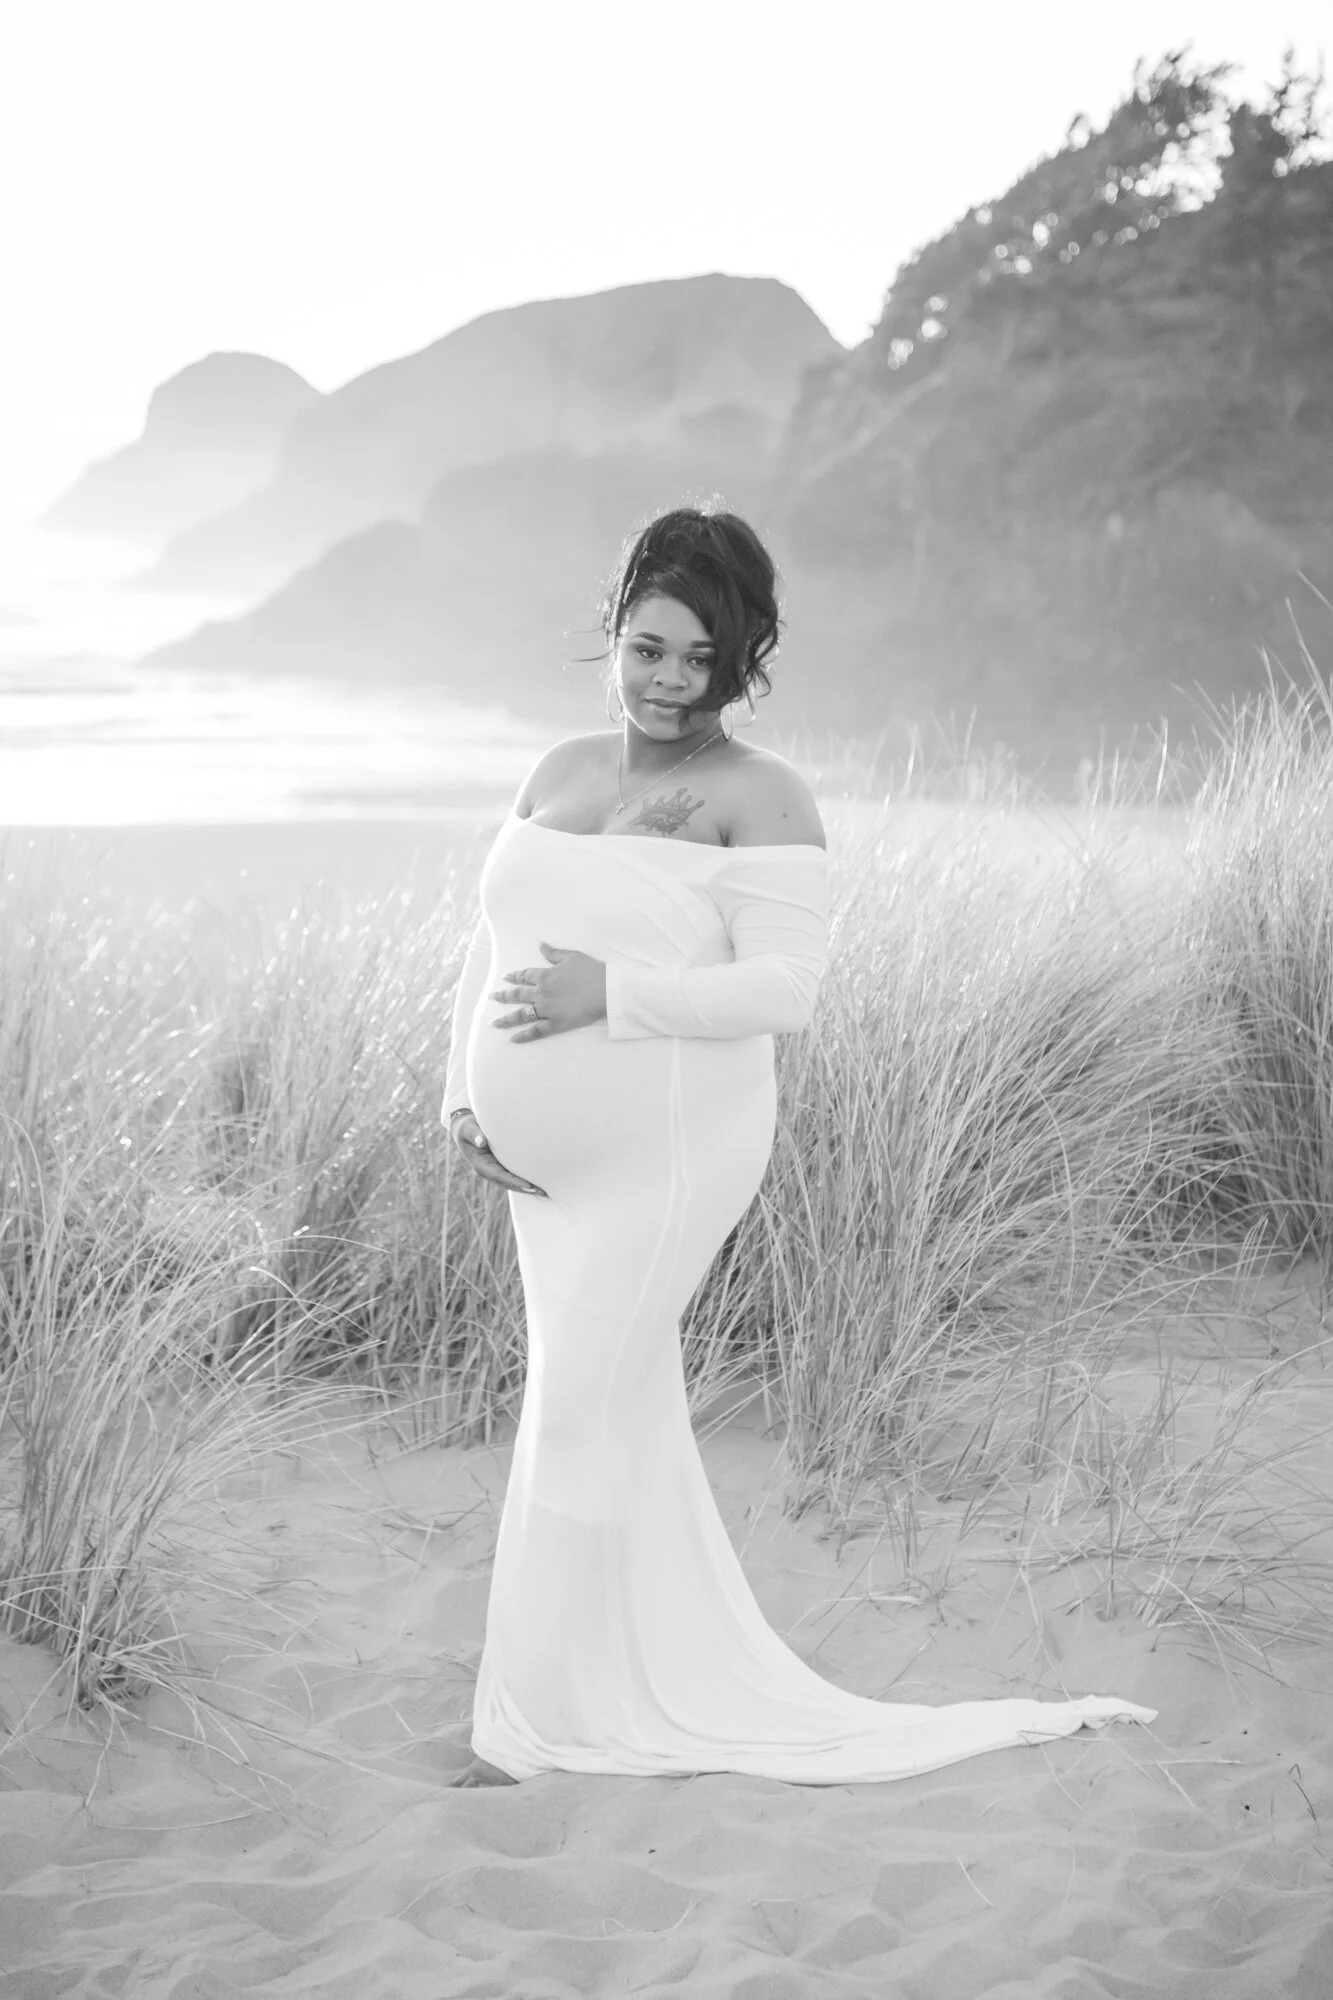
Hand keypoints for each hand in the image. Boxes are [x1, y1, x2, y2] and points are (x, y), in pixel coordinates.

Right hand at [450, 1111, 547, 1197]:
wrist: (465, 1128)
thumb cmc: (466, 1127)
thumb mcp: (467, 1129)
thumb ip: (474, 1134)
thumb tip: (481, 1141)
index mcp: (480, 1165)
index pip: (499, 1176)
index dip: (513, 1181)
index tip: (528, 1185)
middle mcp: (488, 1170)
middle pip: (508, 1183)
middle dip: (524, 1188)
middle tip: (542, 1192)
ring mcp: (495, 1169)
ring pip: (512, 1181)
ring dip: (527, 1187)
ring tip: (544, 1191)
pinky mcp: (501, 1165)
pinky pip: (513, 1174)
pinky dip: (525, 1179)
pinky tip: (538, 1181)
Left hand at [490, 942, 606, 1042]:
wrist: (606, 989)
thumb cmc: (591, 970)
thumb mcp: (571, 956)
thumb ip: (553, 953)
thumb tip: (540, 945)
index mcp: (544, 976)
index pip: (524, 976)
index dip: (514, 976)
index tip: (505, 978)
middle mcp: (541, 993)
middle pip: (517, 995)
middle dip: (503, 997)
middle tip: (492, 997)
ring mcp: (547, 1010)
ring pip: (521, 1015)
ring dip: (506, 1019)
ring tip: (494, 1024)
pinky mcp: (556, 1024)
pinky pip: (536, 1031)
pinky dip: (524, 1036)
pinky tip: (513, 1039)